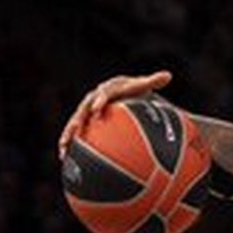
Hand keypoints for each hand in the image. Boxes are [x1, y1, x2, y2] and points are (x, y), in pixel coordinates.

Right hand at [57, 71, 174, 162]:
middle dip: (78, 119)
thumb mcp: (145, 87)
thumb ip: (153, 82)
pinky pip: (76, 131)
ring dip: (69, 134)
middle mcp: (95, 97)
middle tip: (76, 129)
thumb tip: (168, 75)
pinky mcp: (85, 120)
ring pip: (76, 121)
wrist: (123, 94)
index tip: (97, 111)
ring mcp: (88, 109)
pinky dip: (70, 142)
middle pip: (84, 108)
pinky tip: (64, 157)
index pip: (104, 94)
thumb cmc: (136, 92)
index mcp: (109, 88)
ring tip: (64, 148)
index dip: (99, 101)